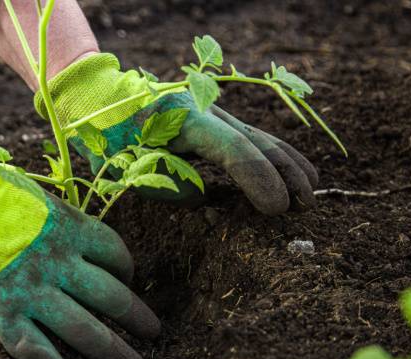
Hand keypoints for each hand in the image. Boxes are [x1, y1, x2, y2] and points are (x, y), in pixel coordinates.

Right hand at [0, 168, 159, 358]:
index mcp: (68, 227)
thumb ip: (55, 217)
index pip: (114, 253)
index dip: (127, 269)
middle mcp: (58, 263)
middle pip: (112, 297)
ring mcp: (32, 292)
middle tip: (154, 333)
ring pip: (85, 331)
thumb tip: (71, 232)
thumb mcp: (30, 195)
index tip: (127, 279)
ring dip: (116, 353)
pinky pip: (40, 354)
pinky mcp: (2, 315)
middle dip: (138, 318)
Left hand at [37, 53, 318, 214]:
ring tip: (311, 191)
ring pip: (259, 136)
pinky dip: (273, 155)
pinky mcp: (211, 119)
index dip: (259, 180)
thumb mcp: (124, 166)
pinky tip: (293, 171)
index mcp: (183, 120)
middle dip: (285, 174)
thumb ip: (165, 185)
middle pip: (257, 141)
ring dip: (287, 164)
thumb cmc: (106, 136)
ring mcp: (211, 111)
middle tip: (304, 206)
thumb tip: (202, 197)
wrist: (98, 98)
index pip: (234, 151)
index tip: (277, 209)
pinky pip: (250, 137)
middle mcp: (205, 110)